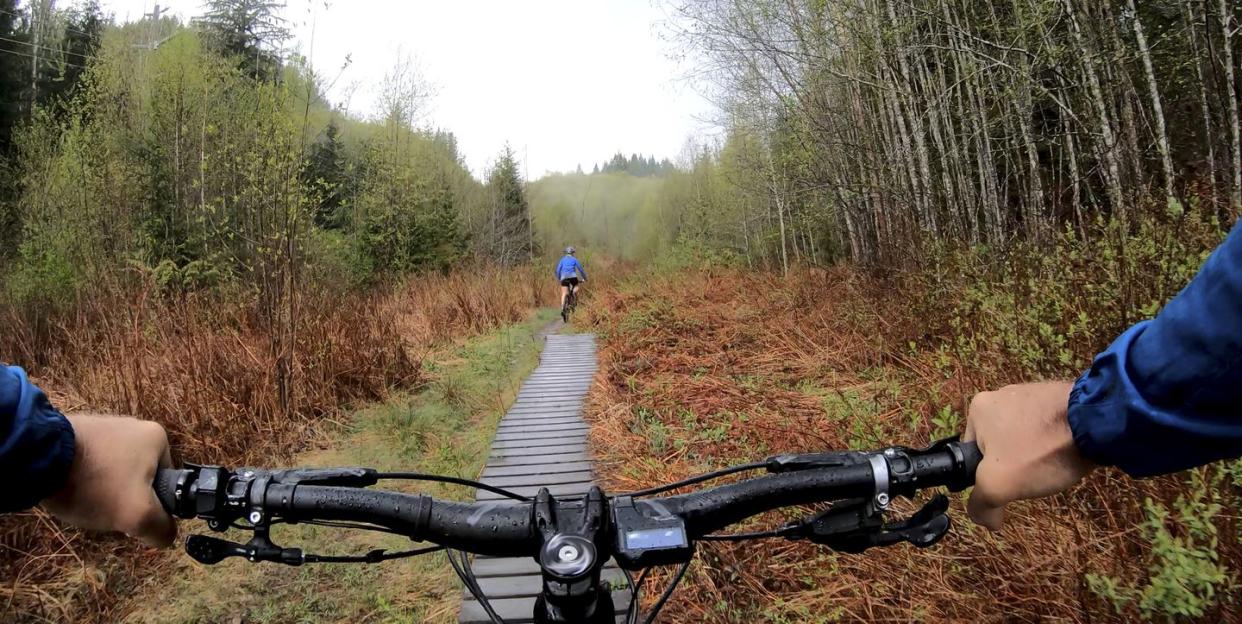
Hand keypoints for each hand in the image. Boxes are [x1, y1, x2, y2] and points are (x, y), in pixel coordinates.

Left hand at [41, 414, 176, 546]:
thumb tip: (165, 536)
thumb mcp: (138, 515)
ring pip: (113, 472)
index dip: (151, 505)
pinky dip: (83, 479)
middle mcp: (134, 426)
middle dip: (124, 497)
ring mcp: (104, 427)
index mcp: (157, 438)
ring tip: (85, 500)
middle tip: (106, 510)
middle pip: (138, 478)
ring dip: (102, 489)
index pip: (166, 482)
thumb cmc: (97, 483)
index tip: (130, 514)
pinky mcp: (77, 433)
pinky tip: (71, 488)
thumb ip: (161, 529)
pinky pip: (89, 464)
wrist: (39, 459)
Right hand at [963, 381, 1093, 530]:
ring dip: (1034, 454)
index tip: (1009, 483)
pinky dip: (1052, 442)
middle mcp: (1000, 394)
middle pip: (998, 446)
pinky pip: (1046, 427)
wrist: (1096, 425)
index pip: (971, 453)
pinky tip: (1065, 452)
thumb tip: (985, 520)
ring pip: (1023, 437)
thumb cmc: (1040, 451)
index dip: (987, 475)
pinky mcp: (1057, 397)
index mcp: (978, 409)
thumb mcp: (998, 485)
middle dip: (1013, 465)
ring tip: (1053, 465)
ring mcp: (1031, 393)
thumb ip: (981, 505)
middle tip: (1032, 477)